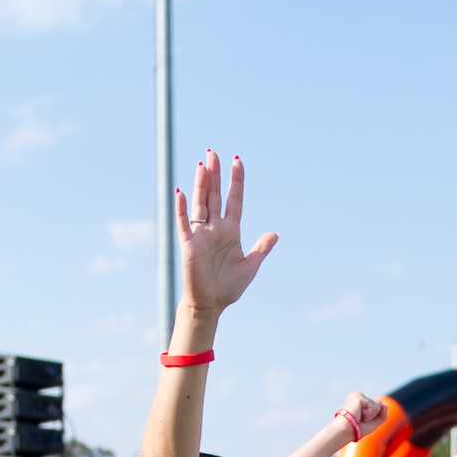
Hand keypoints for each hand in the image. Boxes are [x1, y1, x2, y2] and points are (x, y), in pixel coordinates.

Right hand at [175, 151, 277, 319]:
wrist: (211, 305)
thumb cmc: (228, 287)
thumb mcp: (250, 266)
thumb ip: (261, 249)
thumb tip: (275, 233)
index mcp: (231, 231)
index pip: (234, 200)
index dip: (236, 181)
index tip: (237, 161)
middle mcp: (215, 228)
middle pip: (215, 195)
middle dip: (215, 174)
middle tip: (213, 152)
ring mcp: (200, 234)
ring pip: (200, 203)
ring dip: (201, 184)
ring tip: (202, 163)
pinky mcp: (188, 244)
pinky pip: (184, 223)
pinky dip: (182, 209)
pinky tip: (181, 192)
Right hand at [335, 392, 384, 439]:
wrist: (345, 431)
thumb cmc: (357, 429)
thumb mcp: (373, 423)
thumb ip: (382, 414)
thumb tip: (385, 404)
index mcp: (359, 401)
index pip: (377, 406)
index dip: (373, 417)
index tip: (360, 421)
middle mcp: (358, 396)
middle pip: (379, 404)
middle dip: (373, 415)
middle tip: (360, 419)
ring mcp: (358, 395)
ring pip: (378, 405)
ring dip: (371, 416)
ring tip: (359, 417)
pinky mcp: (359, 397)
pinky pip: (375, 407)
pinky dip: (369, 415)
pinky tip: (359, 415)